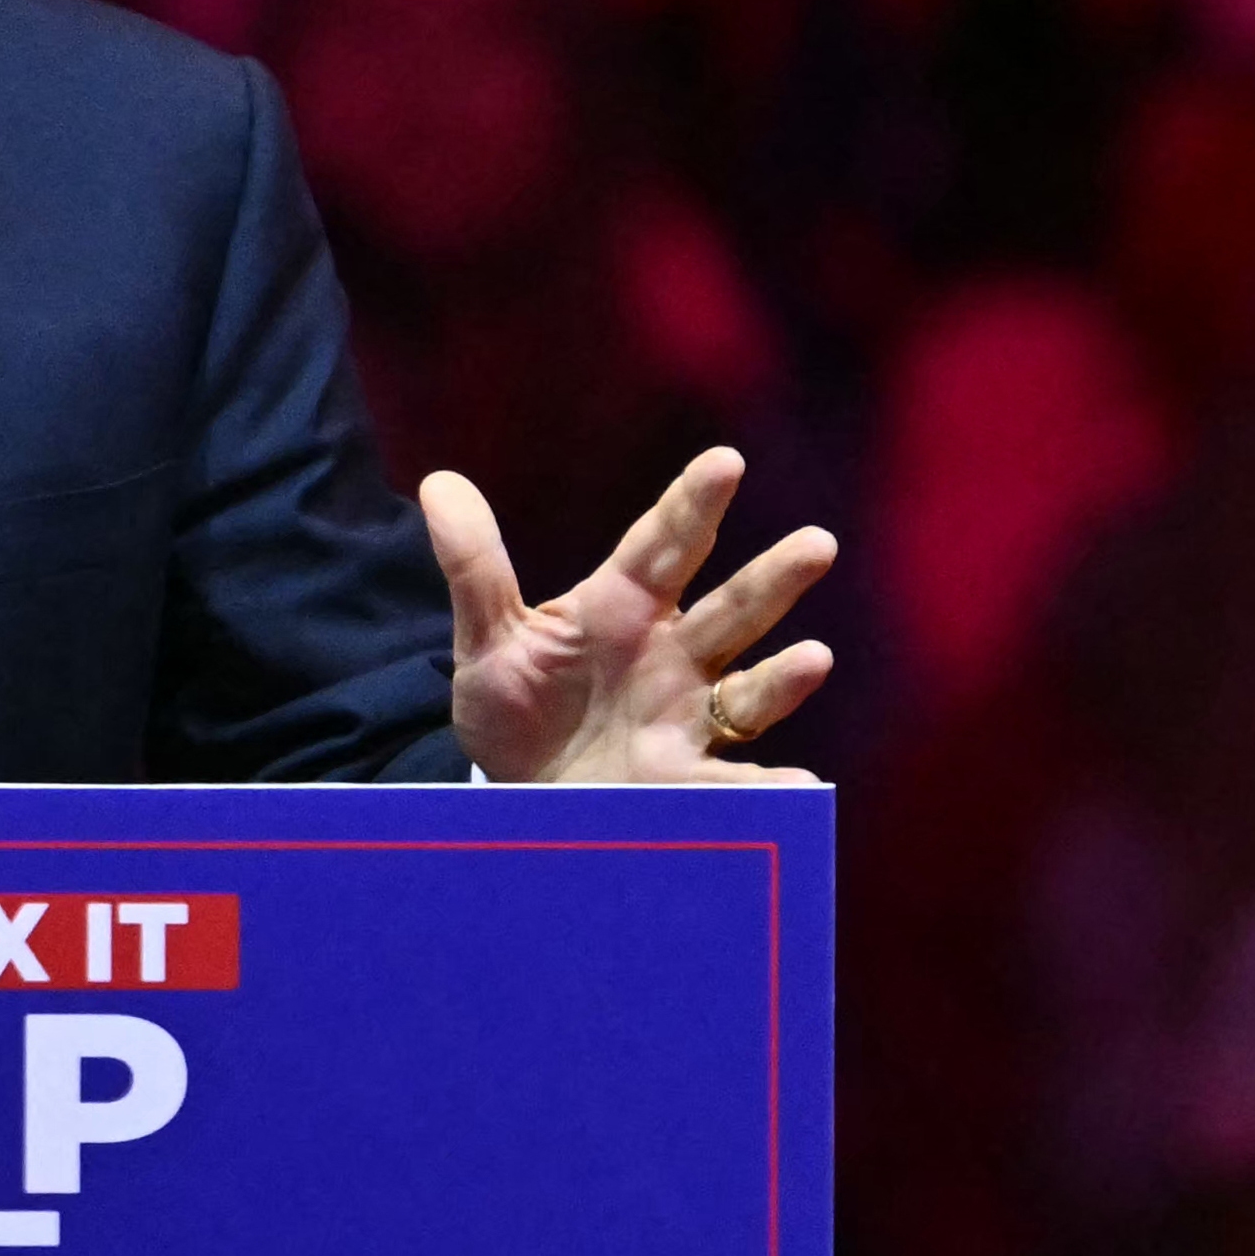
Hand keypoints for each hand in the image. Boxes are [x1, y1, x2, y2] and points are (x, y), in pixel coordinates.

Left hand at [422, 446, 834, 784]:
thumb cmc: (517, 704)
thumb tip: (437, 483)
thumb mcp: (489, 636)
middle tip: (817, 544)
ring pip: (747, 691)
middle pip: (728, 612)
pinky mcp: (685, 781)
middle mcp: (671, 657)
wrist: (517, 793)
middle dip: (771, 581)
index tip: (725, 462)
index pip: (661, 548)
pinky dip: (766, 791)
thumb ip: (474, 566)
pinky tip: (796, 792)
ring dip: (783, 678)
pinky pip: (732, 783)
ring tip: (816, 658)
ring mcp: (686, 719)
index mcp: (621, 609)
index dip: (691, 506)